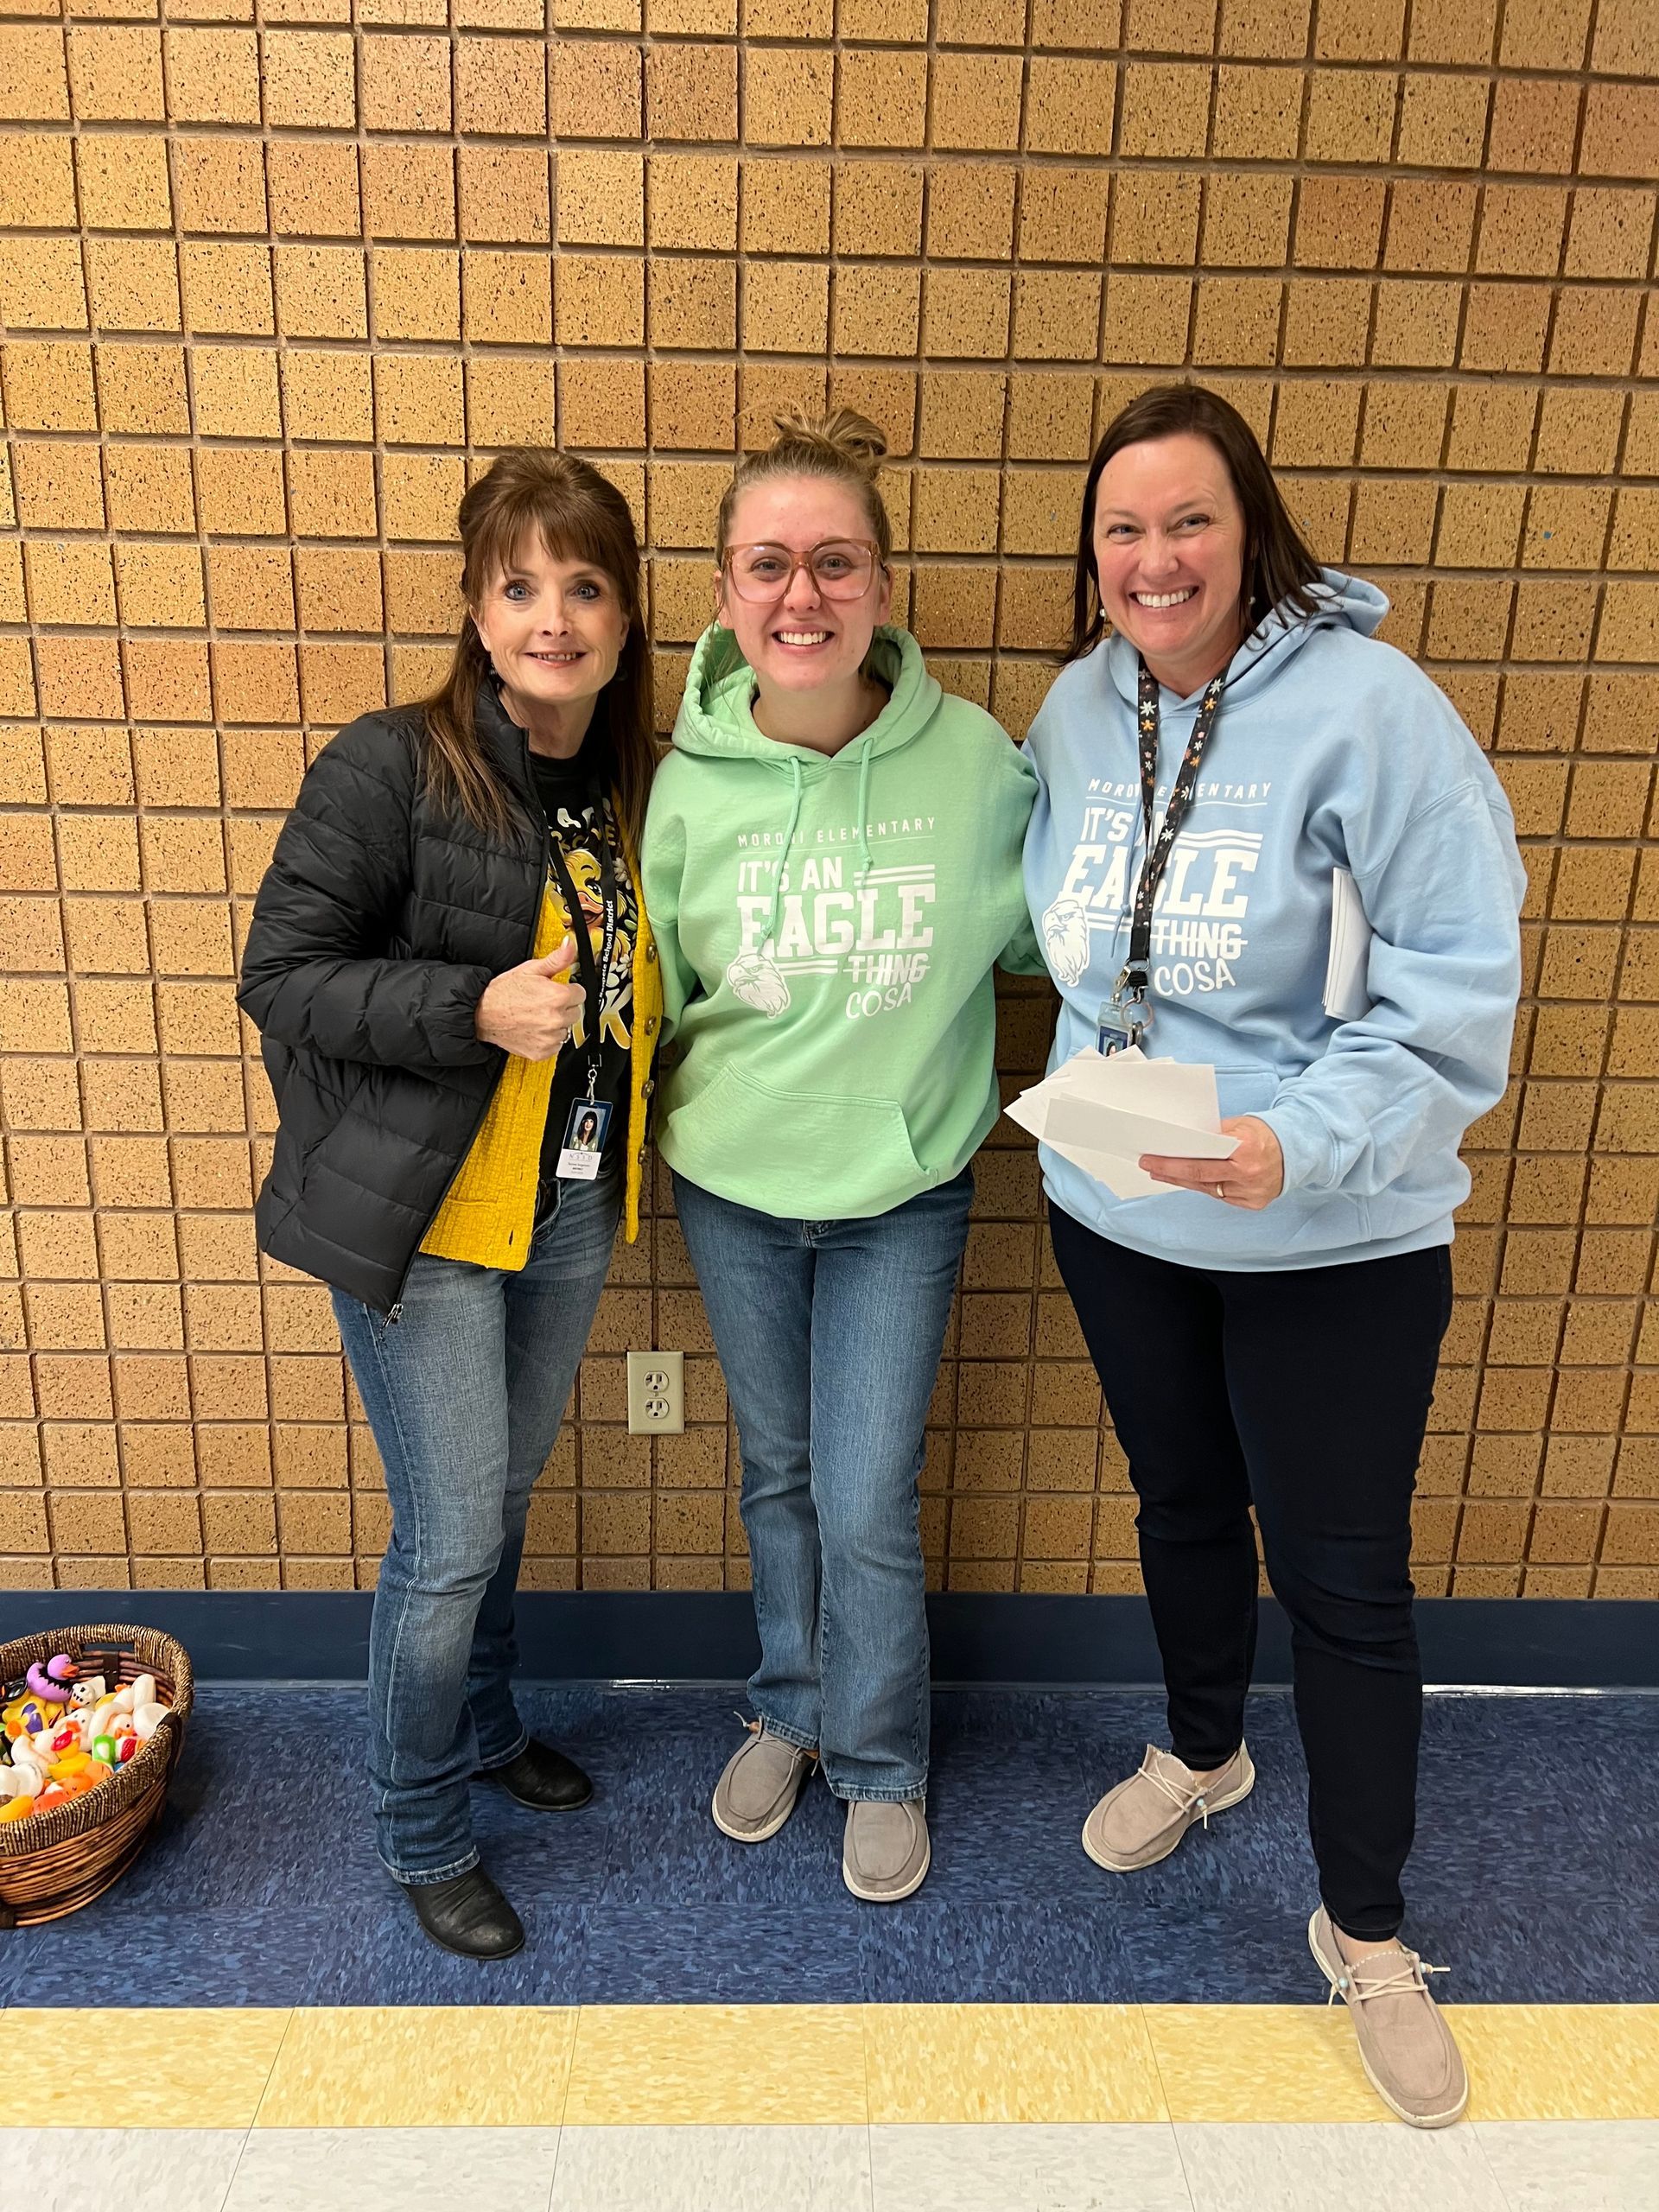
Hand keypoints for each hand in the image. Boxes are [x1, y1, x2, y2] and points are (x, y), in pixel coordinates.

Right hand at [474, 938, 584, 1060]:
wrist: (482, 1014)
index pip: (581, 994)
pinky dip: (548, 1038)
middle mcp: (555, 1019)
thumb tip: (570, 946)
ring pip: (566, 1029)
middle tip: (543, 1003)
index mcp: (557, 997)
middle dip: (563, 1007)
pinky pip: (556, 1044)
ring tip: (536, 1016)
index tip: (557, 991)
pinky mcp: (543, 1051)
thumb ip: (556, 959)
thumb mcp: (530, 970)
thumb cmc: (503, 993)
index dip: (568, 990)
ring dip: (556, 1023)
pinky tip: (534, 1028)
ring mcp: (550, 1037)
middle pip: (575, 1012)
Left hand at [1140, 1115, 1284, 1209]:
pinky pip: (1221, 1196)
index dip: (1173, 1160)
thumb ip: (1214, 1133)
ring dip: (1182, 1181)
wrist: (1297, 1153)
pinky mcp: (1252, 1204)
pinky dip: (1205, 1187)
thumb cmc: (1265, 1135)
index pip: (1200, 1158)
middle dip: (1170, 1171)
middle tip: (1148, 1165)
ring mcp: (1250, 1192)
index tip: (1151, 1157)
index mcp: (1245, 1148)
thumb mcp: (1241, 1124)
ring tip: (1162, 1173)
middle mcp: (1248, 1174)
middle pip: (1200, 1176)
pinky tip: (1188, 1181)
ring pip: (1207, 1189)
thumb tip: (1184, 1139)